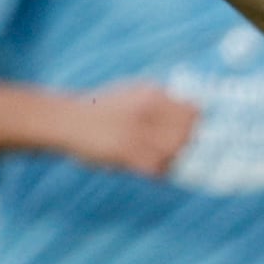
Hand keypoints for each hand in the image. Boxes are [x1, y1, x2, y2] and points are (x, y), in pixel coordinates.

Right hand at [59, 82, 199, 177]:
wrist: (66, 120)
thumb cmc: (101, 109)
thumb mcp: (132, 93)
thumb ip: (160, 101)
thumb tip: (193, 114)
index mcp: (151, 93)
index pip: (194, 110)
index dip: (196, 124)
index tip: (193, 132)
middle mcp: (148, 110)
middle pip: (189, 132)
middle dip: (187, 143)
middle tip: (177, 150)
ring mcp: (137, 131)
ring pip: (176, 150)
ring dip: (174, 158)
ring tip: (160, 157)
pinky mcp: (126, 152)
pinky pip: (158, 167)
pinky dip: (160, 170)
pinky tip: (150, 167)